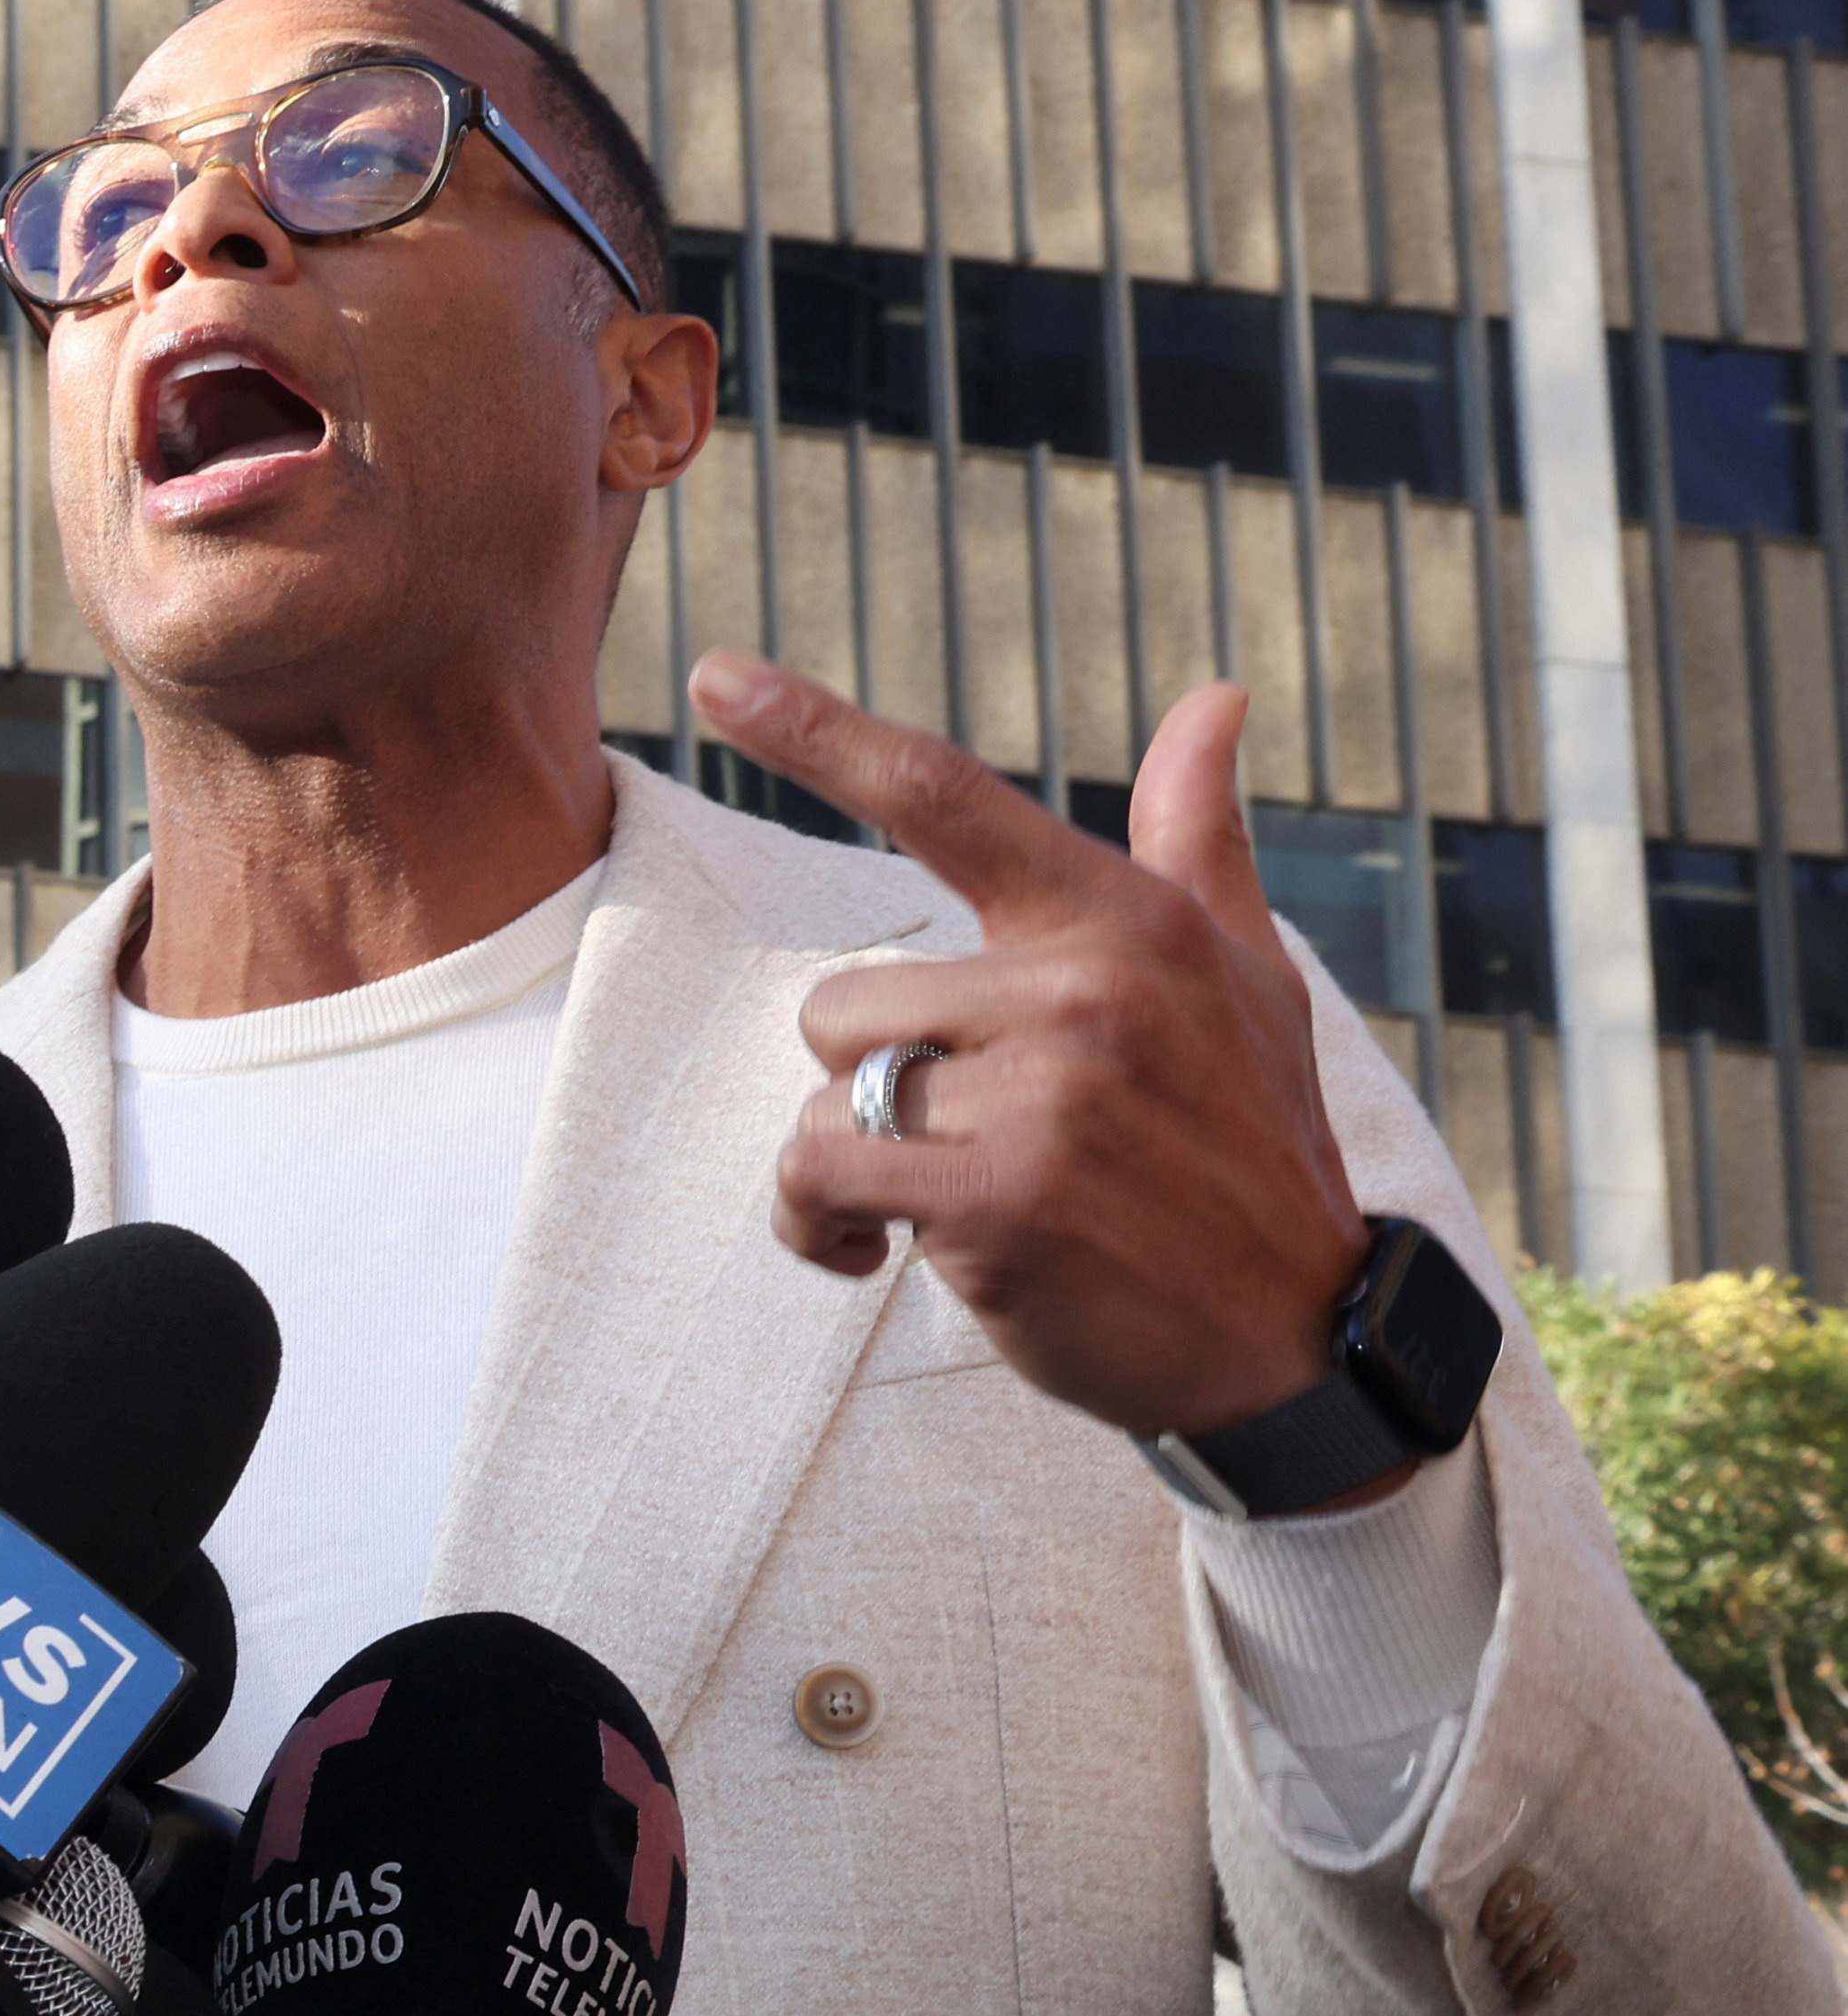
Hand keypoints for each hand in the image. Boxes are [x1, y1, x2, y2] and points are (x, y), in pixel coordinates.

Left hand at [691, 654, 1371, 1454]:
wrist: (1297, 1341)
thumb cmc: (1248, 1146)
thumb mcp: (1247, 976)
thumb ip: (1195, 838)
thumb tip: (1212, 697)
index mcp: (1122, 920)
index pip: (943, 796)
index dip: (816, 729)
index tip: (718, 675)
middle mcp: (1081, 990)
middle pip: (847, 1000)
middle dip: (877, 1085)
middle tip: (970, 1147)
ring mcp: (1042, 1096)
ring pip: (830, 1092)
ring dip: (850, 1162)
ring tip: (933, 1207)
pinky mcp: (997, 1202)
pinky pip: (818, 1173)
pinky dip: (816, 1225)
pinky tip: (876, 1257)